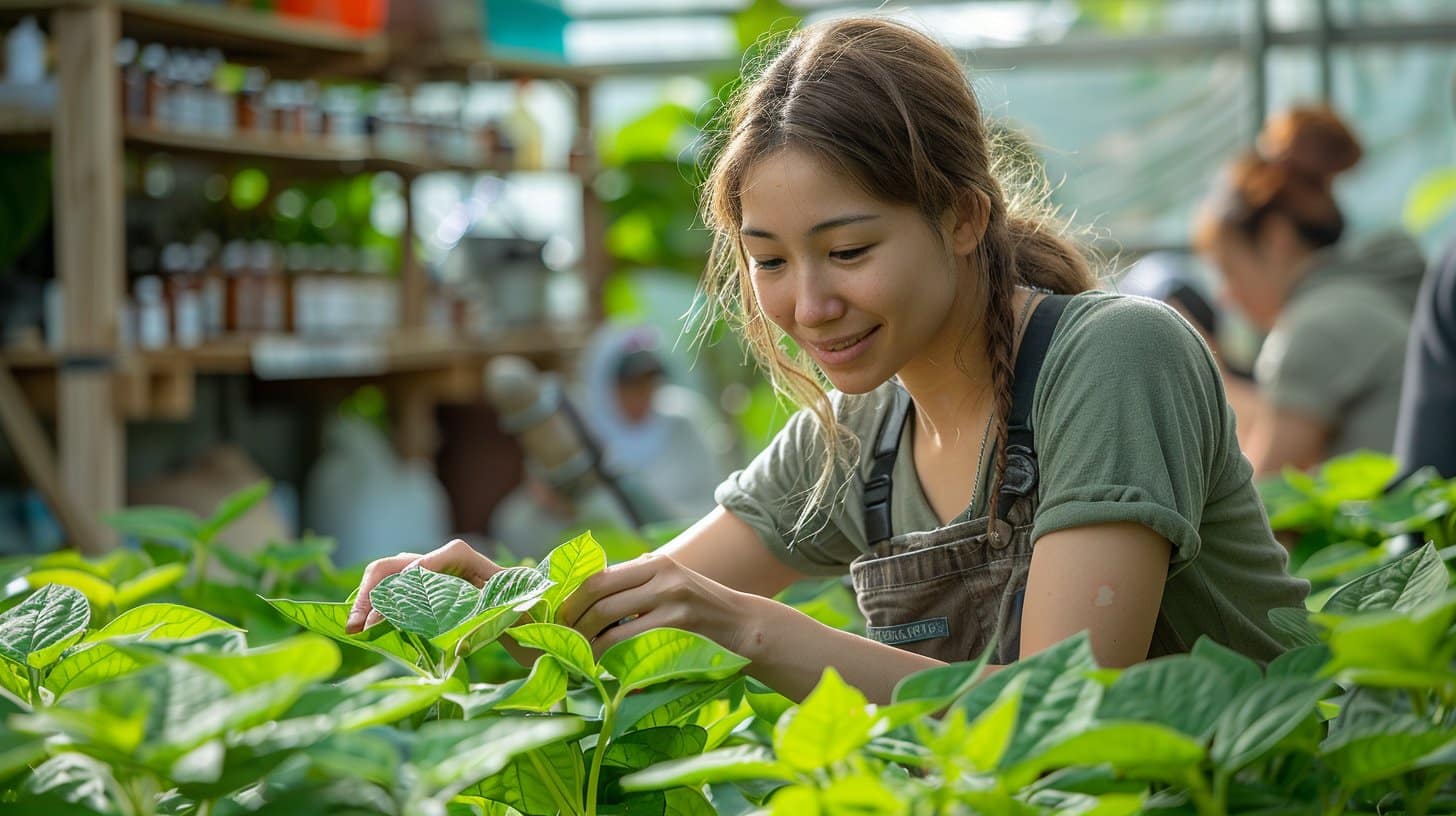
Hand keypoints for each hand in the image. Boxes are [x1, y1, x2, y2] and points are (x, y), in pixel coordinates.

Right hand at [346, 539, 502, 632]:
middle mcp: (436, 558)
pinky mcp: (413, 585)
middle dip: (374, 592)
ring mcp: (421, 570)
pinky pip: (386, 587)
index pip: (430, 561)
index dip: (411, 578)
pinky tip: (361, 627)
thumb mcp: (503, 609)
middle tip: (360, 625)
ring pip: (384, 573)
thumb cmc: (509, 607)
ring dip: (366, 599)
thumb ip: (486, 619)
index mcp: (462, 557)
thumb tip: (461, 646)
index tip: (392, 605)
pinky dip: (372, 605)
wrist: (510, 606)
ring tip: (355, 628)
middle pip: (396, 564)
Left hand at [557, 552, 763, 660]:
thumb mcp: (671, 585)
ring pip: (610, 621)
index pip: (598, 576)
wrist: (746, 626)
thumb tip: (584, 602)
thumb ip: (636, 586)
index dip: (571, 599)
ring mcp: (671, 599)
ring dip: (586, 643)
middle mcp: (662, 575)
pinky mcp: (680, 625)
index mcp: (655, 563)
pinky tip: (604, 668)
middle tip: (559, 642)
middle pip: (598, 595)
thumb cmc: (702, 612)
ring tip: (576, 658)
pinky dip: (611, 658)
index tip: (557, 619)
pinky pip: (632, 644)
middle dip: (571, 621)